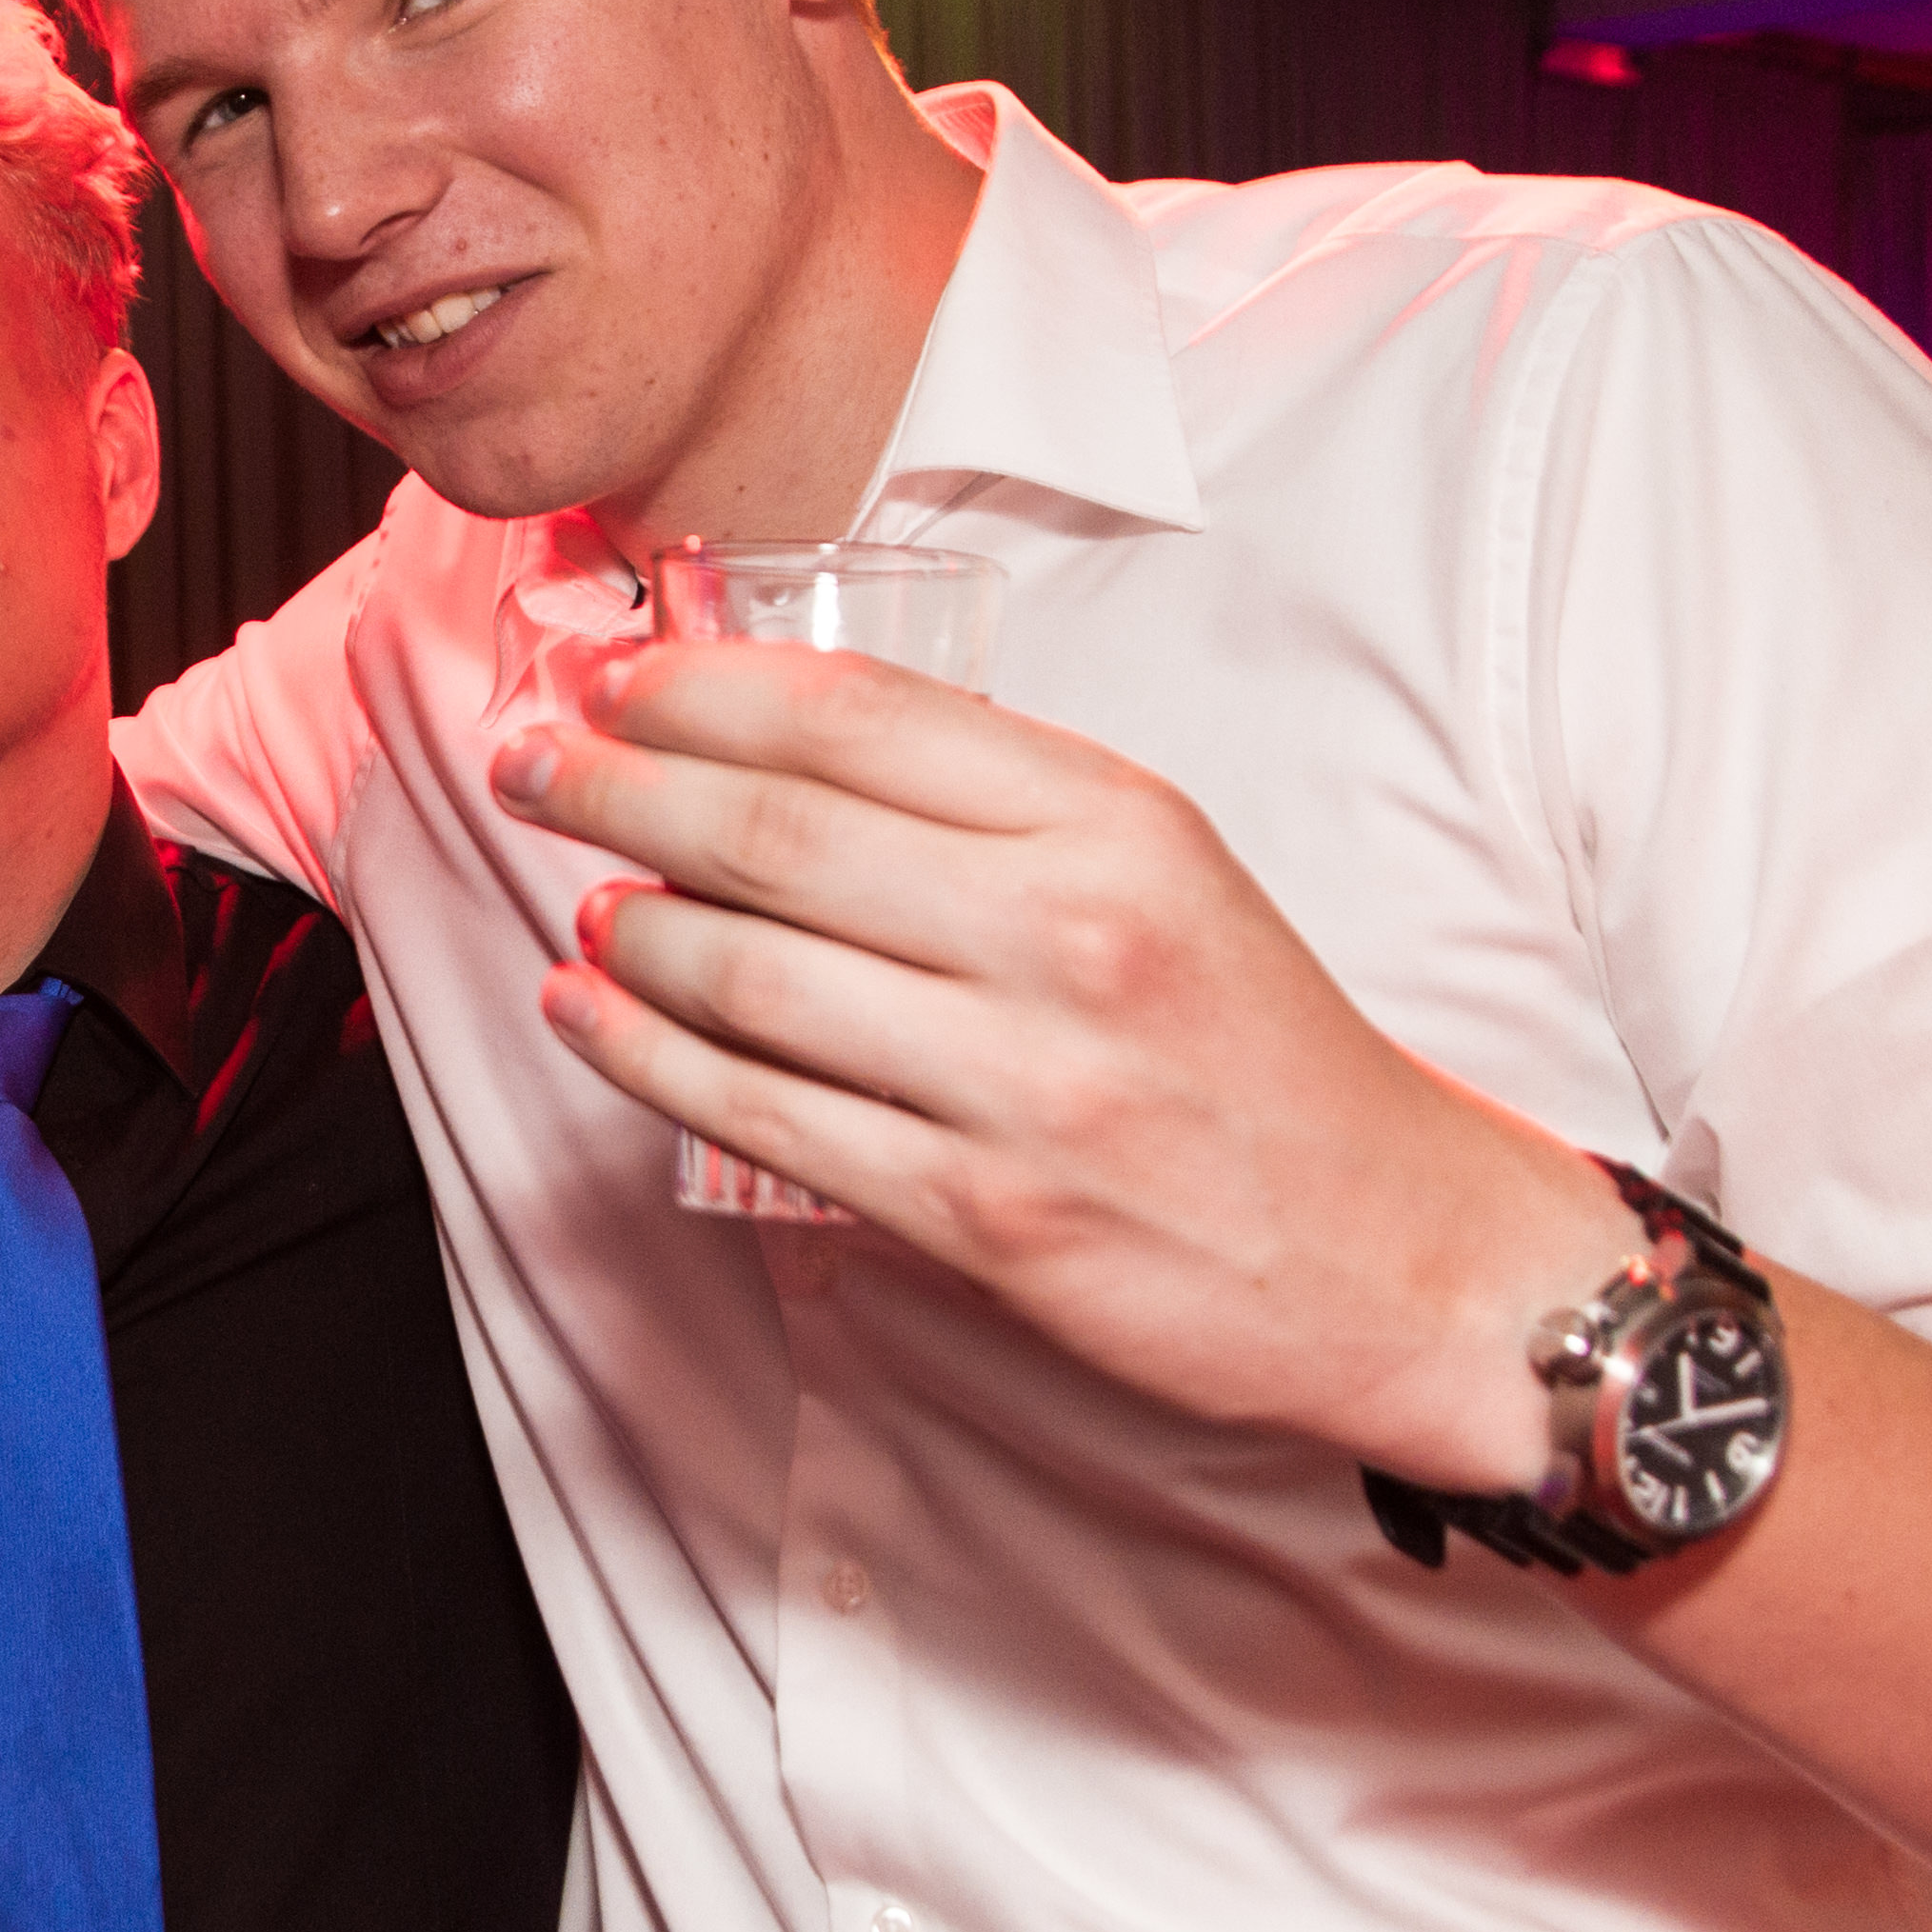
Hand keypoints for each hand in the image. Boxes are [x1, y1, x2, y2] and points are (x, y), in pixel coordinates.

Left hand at [490, 643, 1632, 1491]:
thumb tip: (776, 733)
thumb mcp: (1163, 865)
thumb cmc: (1261, 1049)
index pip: (854, 717)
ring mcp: (1023, 1081)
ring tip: (575, 892)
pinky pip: (765, 1119)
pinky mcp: (986, 1215)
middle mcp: (1068, 934)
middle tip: (528, 761)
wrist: (1403, 1254)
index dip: (697, 687)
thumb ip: (989, 798)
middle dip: (616, 785)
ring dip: (626, 928)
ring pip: (750, 979)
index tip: (606, 676)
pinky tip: (587, 1008)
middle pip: (774, 834)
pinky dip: (646, 1058)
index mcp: (1115, 820)